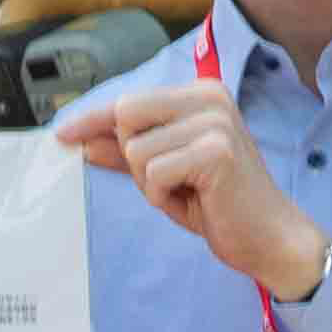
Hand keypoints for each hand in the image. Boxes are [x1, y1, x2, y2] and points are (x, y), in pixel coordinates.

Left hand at [60, 82, 330, 298]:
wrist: (268, 237)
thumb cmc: (220, 204)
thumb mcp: (166, 173)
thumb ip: (128, 154)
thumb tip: (84, 143)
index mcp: (200, 94)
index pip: (129, 100)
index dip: (92, 119)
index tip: (62, 134)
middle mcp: (208, 98)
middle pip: (125, 116)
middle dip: (132, 156)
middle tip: (168, 181)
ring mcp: (214, 122)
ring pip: (136, 149)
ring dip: (150, 182)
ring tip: (186, 192)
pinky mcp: (214, 151)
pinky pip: (153, 172)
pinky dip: (162, 195)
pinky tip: (194, 200)